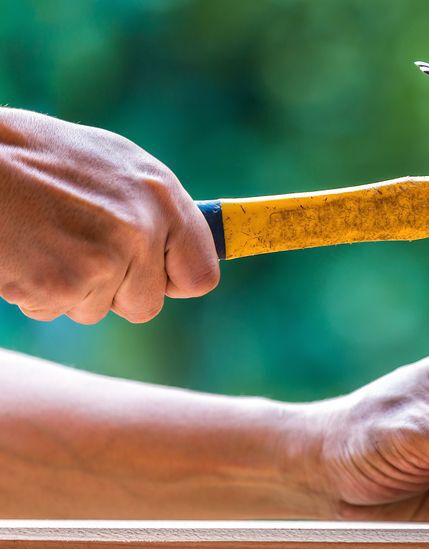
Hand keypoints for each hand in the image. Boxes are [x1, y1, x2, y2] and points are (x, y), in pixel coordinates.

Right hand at [0, 108, 218, 323]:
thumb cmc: (33, 154)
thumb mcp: (110, 162)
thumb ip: (151, 207)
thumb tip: (181, 248)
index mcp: (161, 195)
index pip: (201, 274)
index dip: (175, 282)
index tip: (159, 280)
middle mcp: (142, 229)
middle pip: (146, 305)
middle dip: (114, 291)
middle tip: (78, 252)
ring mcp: (104, 260)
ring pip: (96, 310)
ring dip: (69, 288)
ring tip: (43, 239)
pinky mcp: (62, 284)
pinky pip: (54, 309)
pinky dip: (34, 290)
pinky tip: (22, 250)